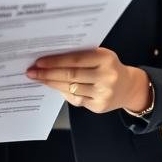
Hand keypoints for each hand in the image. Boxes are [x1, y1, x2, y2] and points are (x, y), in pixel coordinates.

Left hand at [26, 48, 149, 114]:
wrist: (128, 87)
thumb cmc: (109, 67)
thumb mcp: (101, 56)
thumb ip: (82, 56)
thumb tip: (51, 59)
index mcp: (105, 58)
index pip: (75, 59)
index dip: (55, 61)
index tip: (38, 62)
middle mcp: (106, 76)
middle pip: (71, 76)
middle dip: (48, 74)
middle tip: (32, 72)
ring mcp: (103, 93)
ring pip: (71, 89)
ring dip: (52, 84)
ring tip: (38, 79)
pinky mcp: (99, 106)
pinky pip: (76, 100)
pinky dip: (63, 93)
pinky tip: (54, 87)